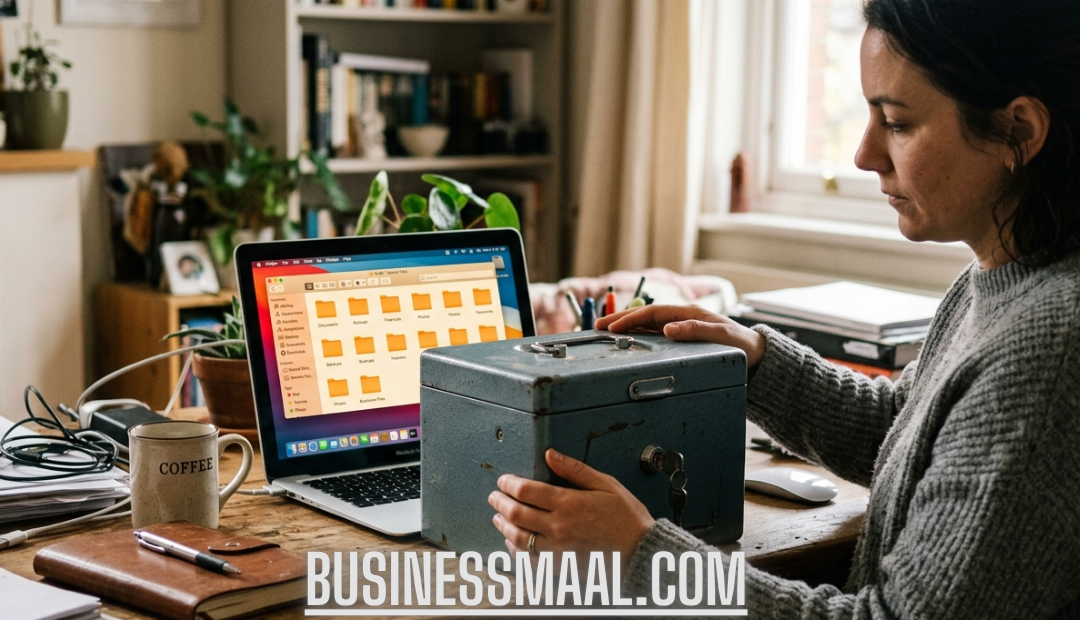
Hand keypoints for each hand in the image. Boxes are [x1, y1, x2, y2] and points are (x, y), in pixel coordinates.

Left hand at [488, 449, 653, 574]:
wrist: (640, 552)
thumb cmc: (627, 518)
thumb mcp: (605, 484)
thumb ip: (574, 469)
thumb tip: (551, 455)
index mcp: (569, 504)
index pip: (526, 491)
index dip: (508, 484)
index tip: (503, 480)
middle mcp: (559, 527)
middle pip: (516, 514)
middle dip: (500, 503)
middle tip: (494, 496)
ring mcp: (558, 549)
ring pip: (518, 538)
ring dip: (503, 526)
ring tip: (498, 518)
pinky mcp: (560, 565)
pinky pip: (529, 560)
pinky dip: (516, 551)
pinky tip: (513, 543)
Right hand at [595, 304, 766, 366]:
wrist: (755, 354)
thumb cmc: (740, 345)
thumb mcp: (721, 336)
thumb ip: (695, 330)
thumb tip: (667, 329)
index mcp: (688, 313)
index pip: (652, 313)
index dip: (630, 318)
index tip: (612, 327)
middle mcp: (681, 318)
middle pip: (645, 316)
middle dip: (620, 319)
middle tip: (598, 327)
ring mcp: (680, 327)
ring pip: (647, 324)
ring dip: (626, 326)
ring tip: (606, 331)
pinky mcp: (681, 338)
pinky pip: (653, 334)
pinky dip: (637, 334)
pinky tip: (627, 339)